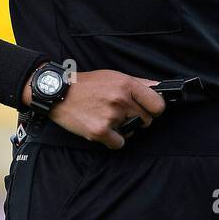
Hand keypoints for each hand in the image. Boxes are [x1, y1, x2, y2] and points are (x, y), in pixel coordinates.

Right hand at [31, 69, 165, 149]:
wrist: (59, 93)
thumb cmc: (88, 84)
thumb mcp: (114, 76)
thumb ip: (138, 83)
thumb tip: (159, 87)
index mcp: (127, 84)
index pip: (158, 104)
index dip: (156, 109)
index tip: (150, 110)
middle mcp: (121, 100)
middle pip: (147, 120)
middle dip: (138, 119)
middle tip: (123, 114)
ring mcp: (111, 116)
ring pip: (132, 131)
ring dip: (124, 128)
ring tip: (109, 118)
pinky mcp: (100, 131)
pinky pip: (119, 144)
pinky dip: (113, 140)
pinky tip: (104, 129)